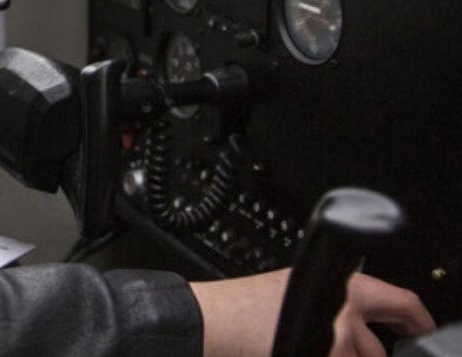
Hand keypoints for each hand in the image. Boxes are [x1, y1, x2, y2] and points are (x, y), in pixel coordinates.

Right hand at [191, 269, 433, 356]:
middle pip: (378, 349)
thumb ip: (335, 301)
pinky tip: (290, 349)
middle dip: (367, 354)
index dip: (416, 320)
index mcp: (341, 285)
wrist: (217, 319)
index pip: (402, 303)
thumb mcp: (297, 289)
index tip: (417, 329)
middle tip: (344, 348)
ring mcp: (335, 343)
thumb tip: (360, 324)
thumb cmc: (246, 306)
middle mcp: (345, 314)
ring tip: (298, 345)